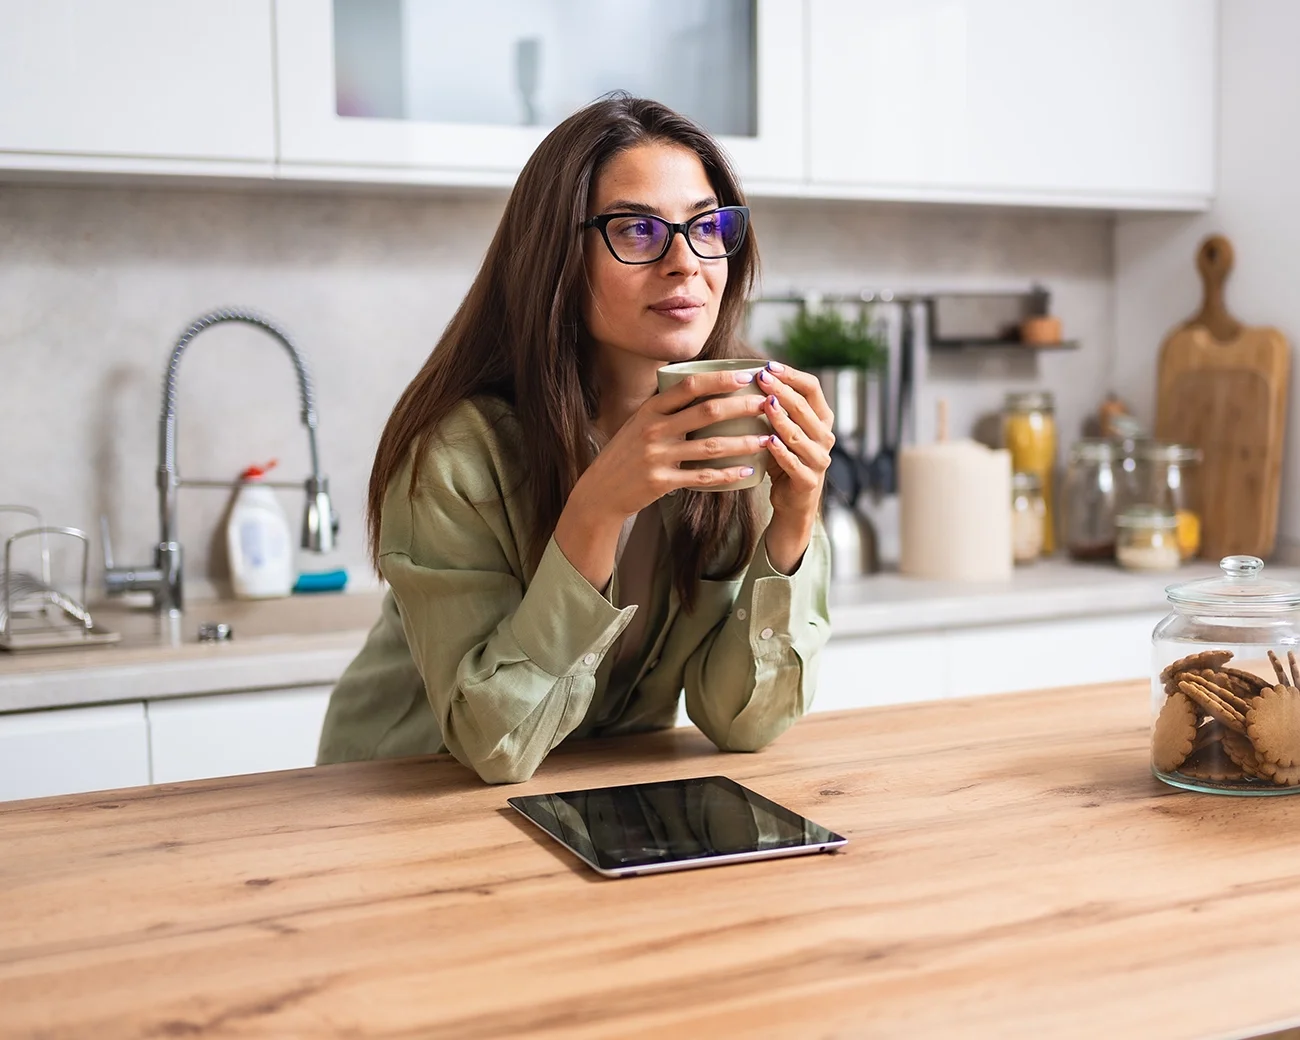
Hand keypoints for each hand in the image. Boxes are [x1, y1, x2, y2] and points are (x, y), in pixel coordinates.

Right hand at [554, 368, 772, 589]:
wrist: (600, 491)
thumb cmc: (626, 454)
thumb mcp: (638, 423)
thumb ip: (665, 408)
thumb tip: (700, 386)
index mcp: (650, 409)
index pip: (690, 385)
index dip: (720, 379)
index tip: (746, 376)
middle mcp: (654, 429)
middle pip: (706, 412)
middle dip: (741, 406)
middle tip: (766, 404)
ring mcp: (658, 456)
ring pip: (711, 446)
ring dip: (743, 442)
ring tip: (766, 439)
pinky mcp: (662, 481)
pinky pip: (703, 476)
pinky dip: (728, 474)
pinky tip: (747, 471)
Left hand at [755, 361, 834, 571]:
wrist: (791, 501)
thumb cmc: (784, 459)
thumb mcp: (781, 429)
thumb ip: (775, 407)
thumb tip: (749, 374)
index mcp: (821, 419)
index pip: (812, 388)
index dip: (791, 375)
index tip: (768, 366)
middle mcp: (825, 437)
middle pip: (804, 407)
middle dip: (782, 391)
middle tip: (761, 378)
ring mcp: (819, 459)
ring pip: (800, 434)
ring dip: (781, 418)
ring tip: (764, 404)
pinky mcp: (809, 481)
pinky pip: (794, 463)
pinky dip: (781, 451)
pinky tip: (767, 441)